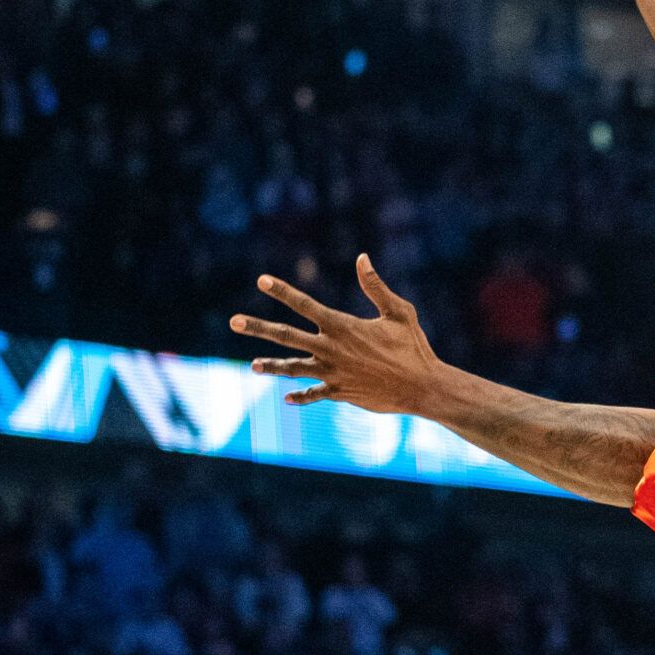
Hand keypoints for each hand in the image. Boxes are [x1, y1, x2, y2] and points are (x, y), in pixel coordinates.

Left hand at [231, 254, 441, 413]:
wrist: (421, 388)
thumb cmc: (413, 347)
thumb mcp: (399, 312)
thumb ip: (376, 287)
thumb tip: (362, 258)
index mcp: (343, 326)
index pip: (304, 304)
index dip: (282, 291)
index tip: (262, 280)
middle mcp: (331, 349)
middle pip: (286, 336)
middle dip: (258, 327)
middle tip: (234, 321)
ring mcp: (332, 373)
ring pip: (293, 367)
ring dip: (272, 365)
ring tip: (253, 365)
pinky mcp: (339, 392)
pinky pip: (314, 394)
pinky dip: (301, 395)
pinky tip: (287, 397)